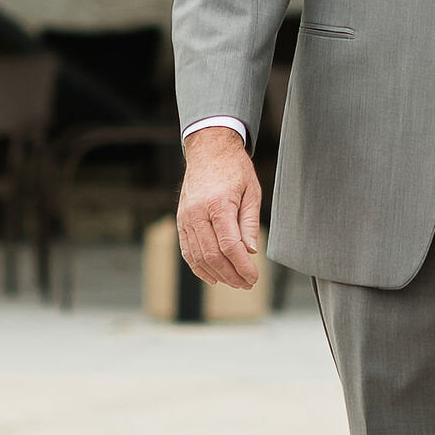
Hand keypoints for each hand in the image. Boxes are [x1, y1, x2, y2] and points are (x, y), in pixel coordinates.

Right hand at [178, 125, 262, 288]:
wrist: (209, 150)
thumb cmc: (234, 169)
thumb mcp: (251, 191)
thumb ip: (249, 222)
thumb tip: (250, 251)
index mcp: (218, 204)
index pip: (229, 245)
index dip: (242, 266)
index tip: (254, 276)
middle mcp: (197, 213)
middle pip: (213, 255)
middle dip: (231, 274)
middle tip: (246, 283)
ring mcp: (186, 217)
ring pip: (198, 256)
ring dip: (216, 274)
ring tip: (234, 282)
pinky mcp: (181, 220)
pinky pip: (187, 250)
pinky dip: (198, 267)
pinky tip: (212, 276)